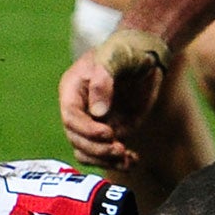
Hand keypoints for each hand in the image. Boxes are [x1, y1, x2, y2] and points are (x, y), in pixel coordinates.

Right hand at [59, 29, 168, 167]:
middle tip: (119, 149)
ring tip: (127, 158)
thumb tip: (98, 113)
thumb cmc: (125, 51)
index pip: (70, 118)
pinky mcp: (113, 131)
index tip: (109, 133)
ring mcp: (96, 123)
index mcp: (72, 91)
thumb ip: (103, 81)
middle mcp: (81, 111)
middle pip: (77, 139)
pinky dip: (119, 162)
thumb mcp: (113, 59)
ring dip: (105, 160)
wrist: (144, 56)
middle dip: (97, 148)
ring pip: (88, 152)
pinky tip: (134, 160)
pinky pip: (107, 154)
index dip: (87, 130)